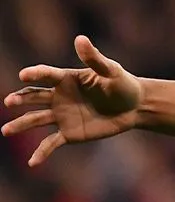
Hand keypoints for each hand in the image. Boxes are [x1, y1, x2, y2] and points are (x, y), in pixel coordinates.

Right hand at [2, 36, 143, 165]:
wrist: (135, 107)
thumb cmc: (123, 84)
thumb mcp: (112, 70)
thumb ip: (95, 58)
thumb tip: (80, 38)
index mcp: (67, 79)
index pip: (47, 75)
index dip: (35, 74)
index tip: (23, 75)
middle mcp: (59, 97)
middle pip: (34, 97)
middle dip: (20, 99)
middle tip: (9, 102)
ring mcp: (62, 116)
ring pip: (36, 120)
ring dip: (20, 125)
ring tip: (5, 130)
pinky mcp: (69, 133)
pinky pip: (51, 143)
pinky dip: (41, 152)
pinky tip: (32, 163)